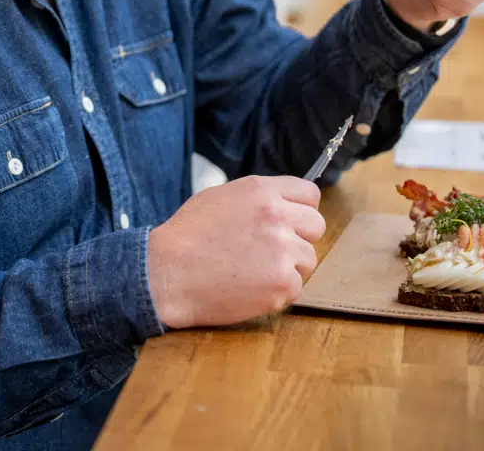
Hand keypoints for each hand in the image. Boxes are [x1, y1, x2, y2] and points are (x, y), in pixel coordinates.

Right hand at [147, 175, 324, 328]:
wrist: (168, 273)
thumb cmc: (188, 236)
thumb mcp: (220, 197)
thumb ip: (257, 199)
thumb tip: (283, 205)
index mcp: (262, 191)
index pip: (309, 195)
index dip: (301, 210)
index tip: (291, 223)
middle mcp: (277, 216)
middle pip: (316, 226)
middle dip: (299, 239)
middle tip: (272, 251)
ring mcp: (283, 251)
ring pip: (308, 260)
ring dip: (288, 268)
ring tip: (254, 271)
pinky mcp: (283, 284)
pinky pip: (295, 287)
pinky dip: (277, 292)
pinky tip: (250, 288)